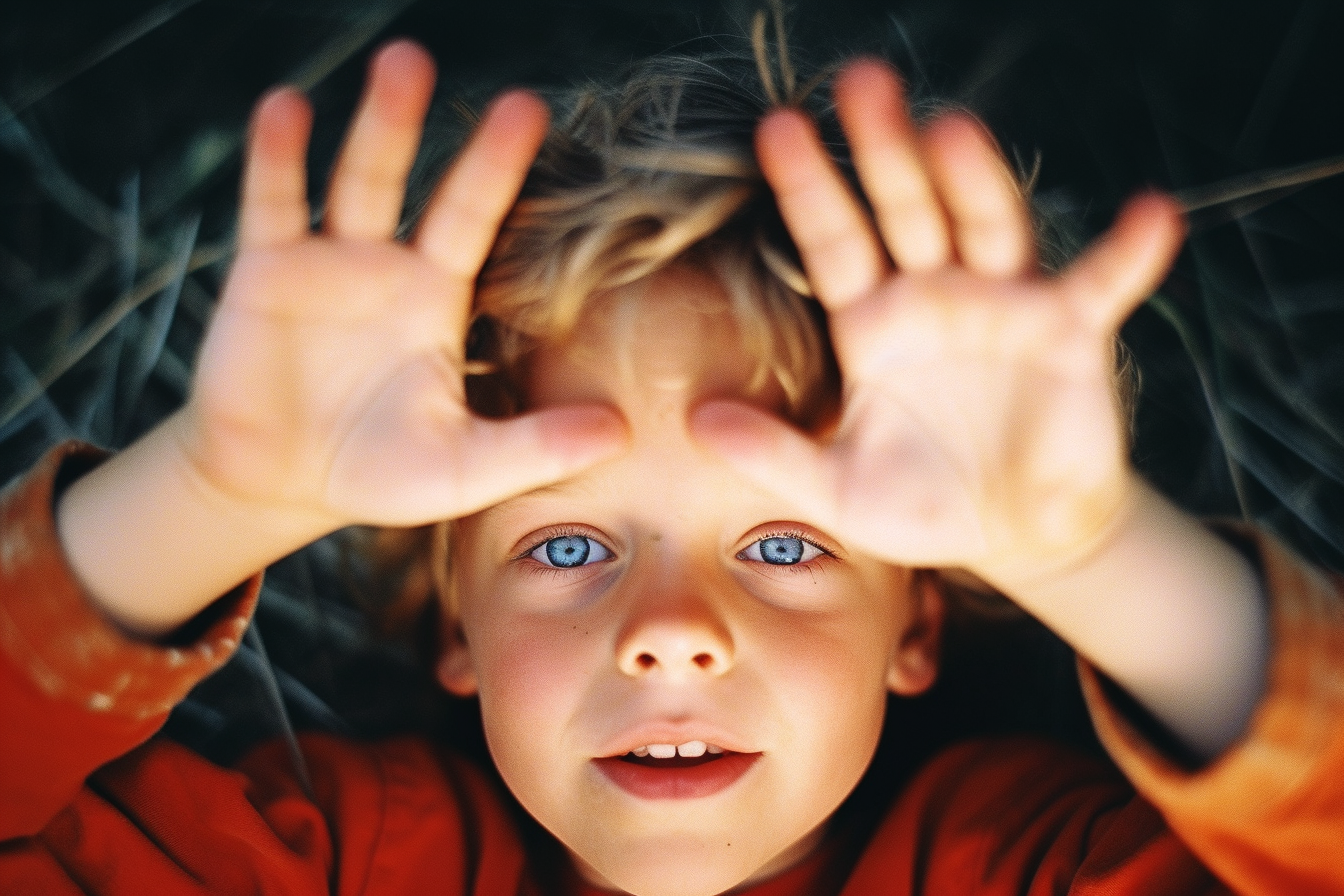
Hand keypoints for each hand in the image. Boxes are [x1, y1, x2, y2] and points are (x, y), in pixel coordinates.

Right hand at [176, 41, 625, 528]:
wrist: (277, 483)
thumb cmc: (378, 473)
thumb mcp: (463, 469)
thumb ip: (534, 450)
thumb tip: (622, 436)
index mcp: (441, 299)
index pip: (483, 224)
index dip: (507, 174)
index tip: (540, 117)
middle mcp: (393, 265)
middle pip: (431, 188)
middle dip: (467, 144)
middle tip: (514, 95)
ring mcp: (329, 260)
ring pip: (359, 180)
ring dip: (380, 125)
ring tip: (404, 62)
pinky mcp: (266, 269)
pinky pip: (274, 203)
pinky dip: (278, 158)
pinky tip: (287, 109)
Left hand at [692, 59, 1185, 588]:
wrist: (1015, 534)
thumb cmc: (921, 504)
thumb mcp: (837, 491)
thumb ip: (775, 455)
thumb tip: (698, 420)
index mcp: (870, 322)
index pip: (831, 240)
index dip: (808, 186)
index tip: (776, 126)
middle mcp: (932, 294)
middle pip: (905, 207)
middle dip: (883, 148)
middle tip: (858, 80)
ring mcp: (1004, 303)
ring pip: (986, 224)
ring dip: (972, 178)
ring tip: (950, 127)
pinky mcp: (1071, 331)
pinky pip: (1103, 283)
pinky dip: (1129, 251)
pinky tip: (1152, 213)